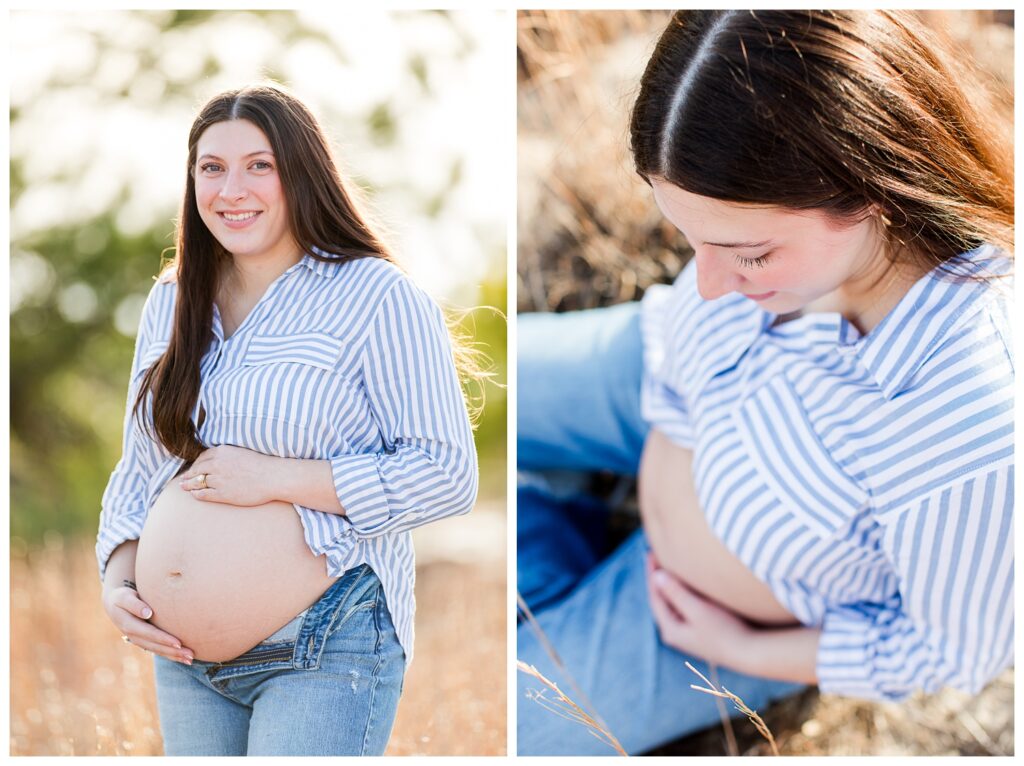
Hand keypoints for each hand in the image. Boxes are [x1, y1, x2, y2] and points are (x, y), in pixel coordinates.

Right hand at [101, 583, 193, 664]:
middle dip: (172, 651)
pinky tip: (183, 658)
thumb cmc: (122, 597)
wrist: (113, 604)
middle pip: (154, 646)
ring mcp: (138, 640)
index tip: (178, 643)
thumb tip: (147, 613)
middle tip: (190, 654)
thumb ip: (134, 604)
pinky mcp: (144, 641)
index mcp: (129, 625)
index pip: (149, 633)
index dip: (163, 639)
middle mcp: (133, 636)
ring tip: (190, 659)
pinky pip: (157, 650)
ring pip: (157, 650)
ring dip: (173, 656)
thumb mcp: (124, 597)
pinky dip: (170, 655)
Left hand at [178, 444, 280, 505]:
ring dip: (189, 485)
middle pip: (197, 469)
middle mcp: (217, 464)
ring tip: (183, 487)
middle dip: (189, 474)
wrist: (273, 477)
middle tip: (183, 479)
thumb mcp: (242, 453)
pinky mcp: (223, 493)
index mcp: (222, 452)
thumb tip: (218, 460)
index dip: (196, 464)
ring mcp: (219, 479)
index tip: (194, 468)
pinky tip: (194, 495)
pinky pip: (204, 494)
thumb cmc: (262, 465)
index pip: (203, 457)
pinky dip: (197, 494)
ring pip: (198, 482)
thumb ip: (228, 455)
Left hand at [646, 551, 752, 666]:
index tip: (651, 553)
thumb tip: (657, 575)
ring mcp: (687, 633)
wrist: (750, 654)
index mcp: (670, 629)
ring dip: (672, 584)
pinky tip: (688, 583)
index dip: (652, 573)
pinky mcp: (699, 630)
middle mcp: (675, 633)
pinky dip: (683, 592)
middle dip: (660, 578)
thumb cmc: (724, 631)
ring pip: (673, 602)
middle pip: (662, 599)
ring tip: (670, 564)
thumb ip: (676, 593)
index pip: (655, 596)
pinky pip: (684, 606)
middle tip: (658, 555)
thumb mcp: (698, 610)